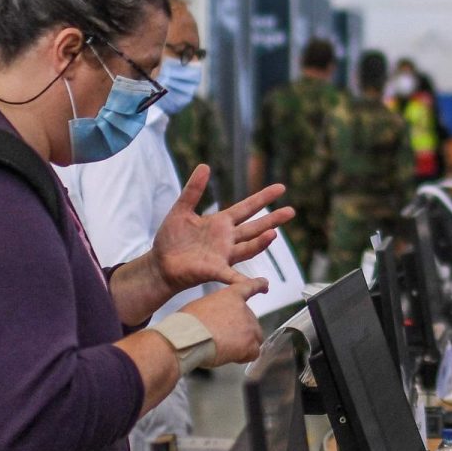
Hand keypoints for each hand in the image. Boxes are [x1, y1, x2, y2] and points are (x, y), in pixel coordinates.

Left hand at [152, 167, 292, 290]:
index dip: (263, 198)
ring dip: (260, 242)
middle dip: (272, 219)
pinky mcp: (214, 270)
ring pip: (248, 248)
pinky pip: (232, 276)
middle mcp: (227, 239)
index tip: (281, 188)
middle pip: (255, 227)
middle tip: (291, 211)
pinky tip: (262, 284)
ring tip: (272, 233)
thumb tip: (205, 166)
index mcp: (221, 222)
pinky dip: (244, 281)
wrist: (160, 263)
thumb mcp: (181, 209)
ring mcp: (223, 255)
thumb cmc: (171, 238)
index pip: (247, 207)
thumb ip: (193, 190)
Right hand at [180, 277, 265, 365]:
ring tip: (224, 348)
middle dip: (240, 332)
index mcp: (230, 296)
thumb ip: (215, 310)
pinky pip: (254, 353)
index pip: (249, 286)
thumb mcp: (200, 307)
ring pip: (255, 338)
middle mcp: (244, 308)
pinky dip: (244, 357)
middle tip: (222, 339)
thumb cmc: (187, 324)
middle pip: (251, 322)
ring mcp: (249, 326)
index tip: (264, 283)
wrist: (187, 337)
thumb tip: (214, 322)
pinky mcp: (250, 343)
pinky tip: (229, 356)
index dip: (258, 285)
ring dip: (243, 345)